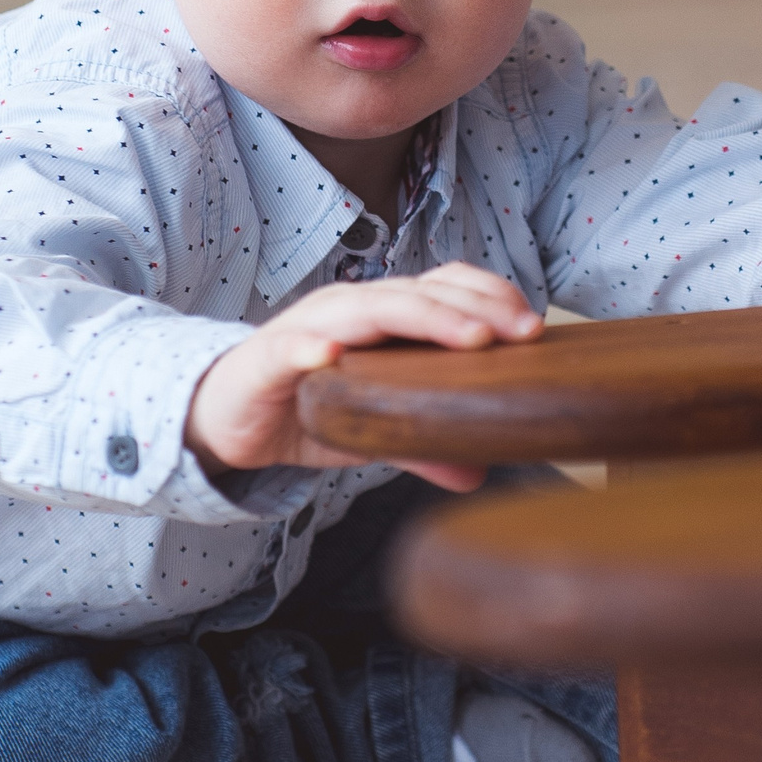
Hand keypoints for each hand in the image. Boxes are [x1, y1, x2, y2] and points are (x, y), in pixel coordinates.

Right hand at [185, 262, 542, 493]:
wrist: (227, 417)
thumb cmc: (306, 408)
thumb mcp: (372, 430)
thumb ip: (422, 445)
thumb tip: (479, 473)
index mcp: (383, 317)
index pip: (443, 288)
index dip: (489, 297)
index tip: (535, 327)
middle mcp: (352, 308)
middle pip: (420, 294)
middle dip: (475, 309)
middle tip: (522, 333)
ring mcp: (310, 327)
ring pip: (370, 309)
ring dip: (421, 317)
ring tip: (468, 336)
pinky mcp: (268, 358)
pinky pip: (291, 347)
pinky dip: (311, 346)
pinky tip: (331, 354)